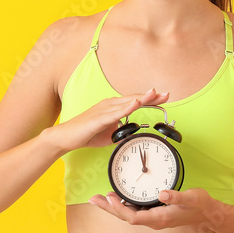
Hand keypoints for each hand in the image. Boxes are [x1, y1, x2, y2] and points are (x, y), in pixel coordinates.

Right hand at [50, 88, 168, 152]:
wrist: (66, 138)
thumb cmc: (87, 134)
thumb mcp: (110, 135)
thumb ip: (122, 132)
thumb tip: (133, 134)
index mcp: (113, 107)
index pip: (135, 101)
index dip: (150, 99)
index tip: (164, 98)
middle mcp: (109, 105)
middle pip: (134, 98)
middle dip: (151, 97)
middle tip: (166, 94)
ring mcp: (103, 110)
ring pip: (126, 103)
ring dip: (141, 98)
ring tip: (154, 94)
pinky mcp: (98, 118)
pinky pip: (115, 113)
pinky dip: (126, 108)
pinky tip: (136, 104)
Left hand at [87, 187, 220, 230]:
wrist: (208, 213)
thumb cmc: (200, 205)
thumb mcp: (192, 198)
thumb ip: (177, 197)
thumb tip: (163, 194)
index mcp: (160, 218)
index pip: (134, 217)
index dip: (120, 209)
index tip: (109, 198)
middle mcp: (154, 220)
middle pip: (126, 217)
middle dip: (108, 208)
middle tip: (93, 199)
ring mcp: (154, 218)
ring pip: (128, 214)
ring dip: (113, 207)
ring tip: (98, 199)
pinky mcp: (155, 213)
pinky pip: (134, 211)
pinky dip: (123, 205)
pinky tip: (117, 199)